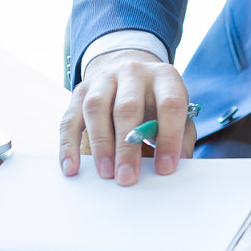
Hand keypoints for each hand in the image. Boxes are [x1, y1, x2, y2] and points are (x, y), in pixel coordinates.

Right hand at [58, 48, 192, 185]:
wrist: (128, 71)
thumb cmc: (157, 101)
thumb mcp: (178, 111)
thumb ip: (182, 135)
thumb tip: (178, 163)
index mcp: (163, 76)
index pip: (170, 104)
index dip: (169, 137)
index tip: (165, 168)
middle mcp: (133, 72)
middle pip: (128, 107)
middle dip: (127, 147)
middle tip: (127, 178)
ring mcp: (104, 79)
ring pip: (96, 108)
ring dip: (100, 145)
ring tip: (106, 173)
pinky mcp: (80, 91)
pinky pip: (70, 119)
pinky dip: (69, 146)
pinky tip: (73, 167)